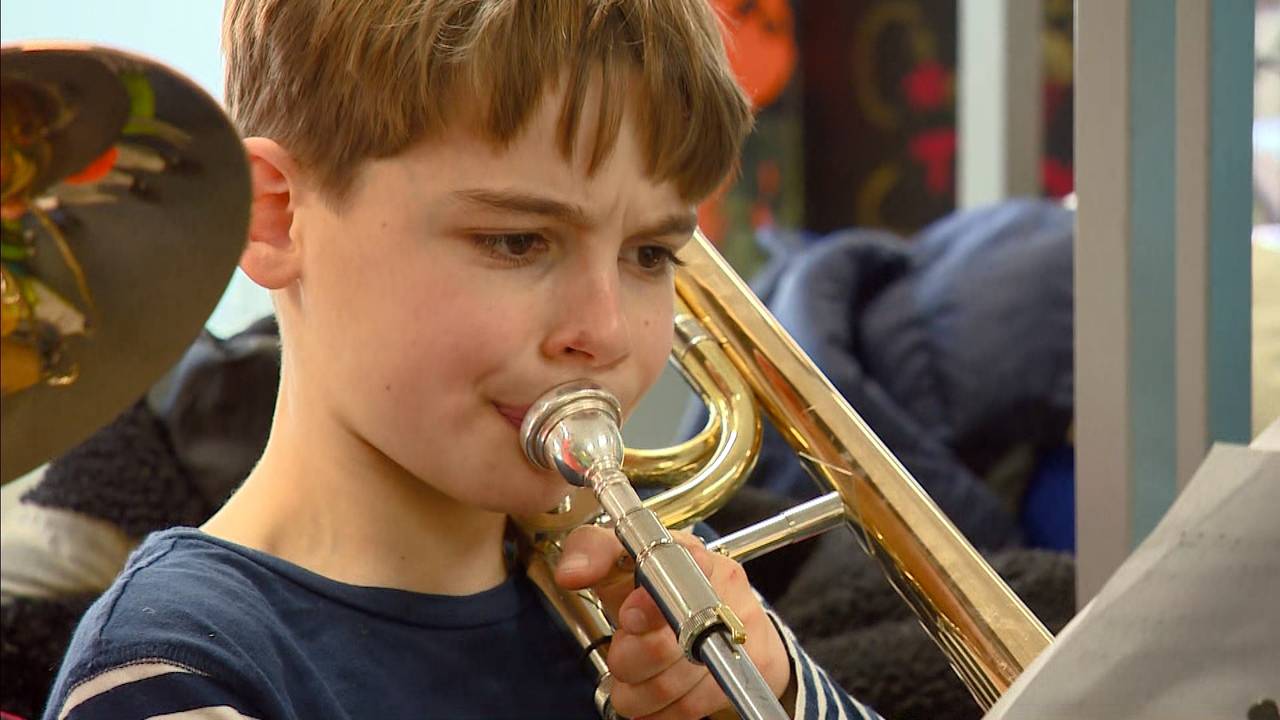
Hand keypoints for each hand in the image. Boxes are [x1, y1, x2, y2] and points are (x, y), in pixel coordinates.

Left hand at [554, 525, 792, 719]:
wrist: (716, 610)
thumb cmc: (656, 586)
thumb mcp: (619, 559)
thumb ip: (589, 551)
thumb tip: (571, 574)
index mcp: (687, 552)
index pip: (673, 575)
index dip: (646, 607)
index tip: (627, 620)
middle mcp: (722, 584)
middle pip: (669, 642)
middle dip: (629, 662)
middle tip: (620, 663)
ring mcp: (743, 625)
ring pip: (680, 682)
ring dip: (642, 694)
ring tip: (633, 687)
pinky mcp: (758, 665)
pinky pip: (701, 703)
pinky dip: (667, 712)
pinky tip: (656, 701)